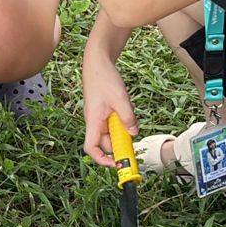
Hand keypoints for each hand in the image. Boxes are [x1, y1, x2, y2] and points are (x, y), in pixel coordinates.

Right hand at [82, 49, 136, 167]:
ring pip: (111, 133)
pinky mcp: (104, 112)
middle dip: (120, 143)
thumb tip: (134, 134)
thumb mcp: (120, 99)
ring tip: (129, 115)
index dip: (101, 160)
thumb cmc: (104, 78)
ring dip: (122, 130)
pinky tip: (127, 110)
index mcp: (93, 121)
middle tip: (132, 137)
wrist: (97, 62)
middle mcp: (94, 122)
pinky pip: (114, 123)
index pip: (92, 148)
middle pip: (106, 143)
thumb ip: (128, 118)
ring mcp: (99, 117)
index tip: (116, 163)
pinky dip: (122, 121)